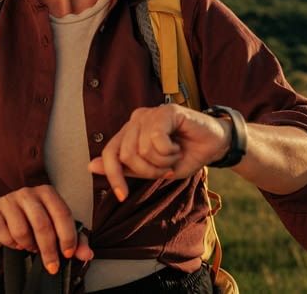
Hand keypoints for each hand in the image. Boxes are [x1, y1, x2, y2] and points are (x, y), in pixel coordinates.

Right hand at [0, 185, 93, 273]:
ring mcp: (9, 199)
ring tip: (31, 247)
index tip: (68, 254)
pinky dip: (10, 244)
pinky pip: (2, 233)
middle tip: (52, 265)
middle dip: (49, 250)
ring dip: (29, 246)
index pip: (63, 214)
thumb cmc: (31, 220)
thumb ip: (73, 240)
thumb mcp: (54, 226)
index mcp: (48, 193)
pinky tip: (16, 243)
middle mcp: (29, 192)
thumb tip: (87, 254)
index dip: (67, 236)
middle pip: (42, 224)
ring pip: (21, 231)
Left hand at [88, 104, 230, 200]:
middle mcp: (137, 119)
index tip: (122, 196)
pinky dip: (168, 151)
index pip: (111, 153)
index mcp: (130, 132)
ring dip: (161, 161)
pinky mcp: (166, 111)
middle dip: (147, 171)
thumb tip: (91, 166)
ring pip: (141, 148)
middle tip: (165, 169)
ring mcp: (151, 113)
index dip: (114, 176)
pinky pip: (156, 138)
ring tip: (174, 156)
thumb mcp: (155, 169)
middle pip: (126, 154)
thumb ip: (126, 167)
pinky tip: (178, 146)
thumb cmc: (186, 155)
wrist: (215, 145)